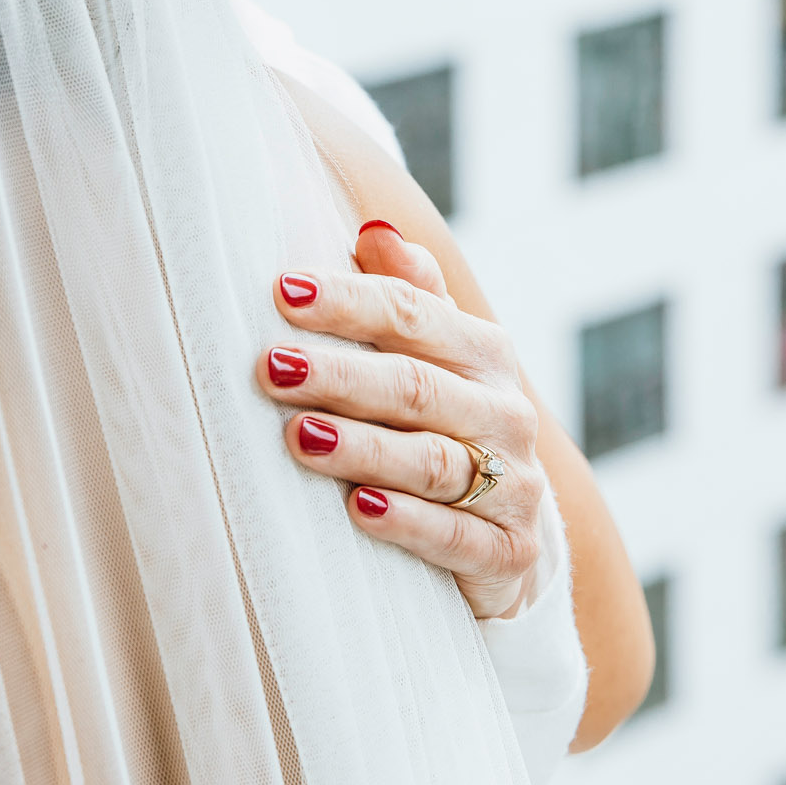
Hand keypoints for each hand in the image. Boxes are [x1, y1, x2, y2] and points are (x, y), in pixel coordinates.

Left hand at [261, 223, 545, 619]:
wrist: (506, 532)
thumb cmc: (446, 423)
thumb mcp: (436, 355)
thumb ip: (411, 295)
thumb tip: (374, 232)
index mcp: (484, 352)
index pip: (414, 313)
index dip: (349, 301)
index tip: (283, 291)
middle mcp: (504, 413)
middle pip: (416, 386)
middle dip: (340, 375)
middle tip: (273, 367)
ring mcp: (512, 485)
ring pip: (431, 461)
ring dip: (362, 447)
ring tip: (299, 436)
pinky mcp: (506, 552)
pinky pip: (454, 536)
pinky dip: (406, 521)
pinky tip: (358, 509)